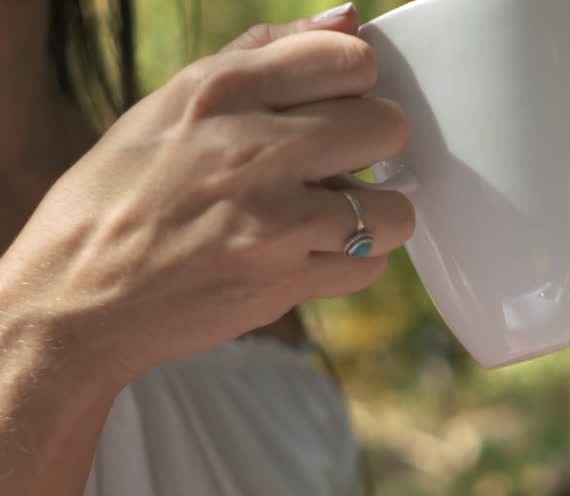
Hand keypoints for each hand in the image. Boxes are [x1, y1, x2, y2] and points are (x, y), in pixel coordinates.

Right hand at [0, 5, 412, 388]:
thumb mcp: (174, 103)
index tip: (334, 108)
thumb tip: (349, 21)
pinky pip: (370, 265)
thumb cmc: (123, 195)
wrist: (75, 295)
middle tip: (335, 165)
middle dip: (371, 147)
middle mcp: (252, 148)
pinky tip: (310, 255)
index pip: (351, 60)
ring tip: (327, 218)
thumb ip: (267, 54)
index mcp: (221, 90)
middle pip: (387, 126)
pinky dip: (351, 264)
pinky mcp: (284, 280)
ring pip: (394, 207)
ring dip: (371, 215)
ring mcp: (274, 218)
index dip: (353, 87)